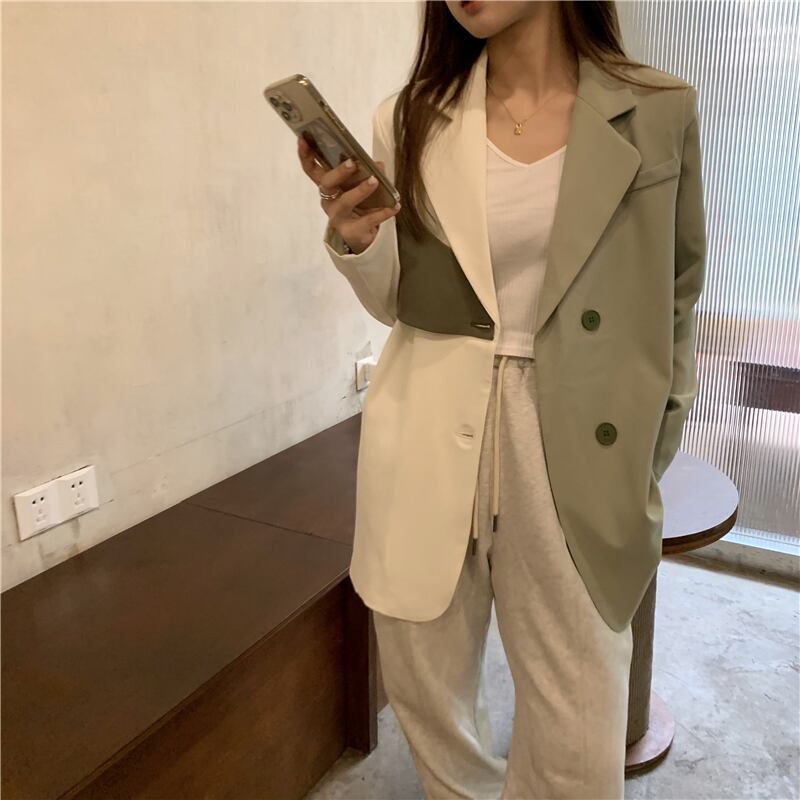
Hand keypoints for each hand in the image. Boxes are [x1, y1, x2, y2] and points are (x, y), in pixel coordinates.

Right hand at [297, 135, 400, 254]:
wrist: (362, 236)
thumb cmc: (359, 206)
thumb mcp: (362, 186)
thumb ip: (369, 173)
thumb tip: (379, 163)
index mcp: (328, 187)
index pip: (311, 169)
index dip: (305, 155)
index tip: (303, 138)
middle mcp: (329, 201)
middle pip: (326, 184)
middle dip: (338, 172)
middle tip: (352, 163)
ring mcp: (338, 217)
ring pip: (345, 202)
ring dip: (360, 190)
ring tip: (374, 181)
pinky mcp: (351, 231)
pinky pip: (367, 220)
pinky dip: (382, 212)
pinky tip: (394, 206)